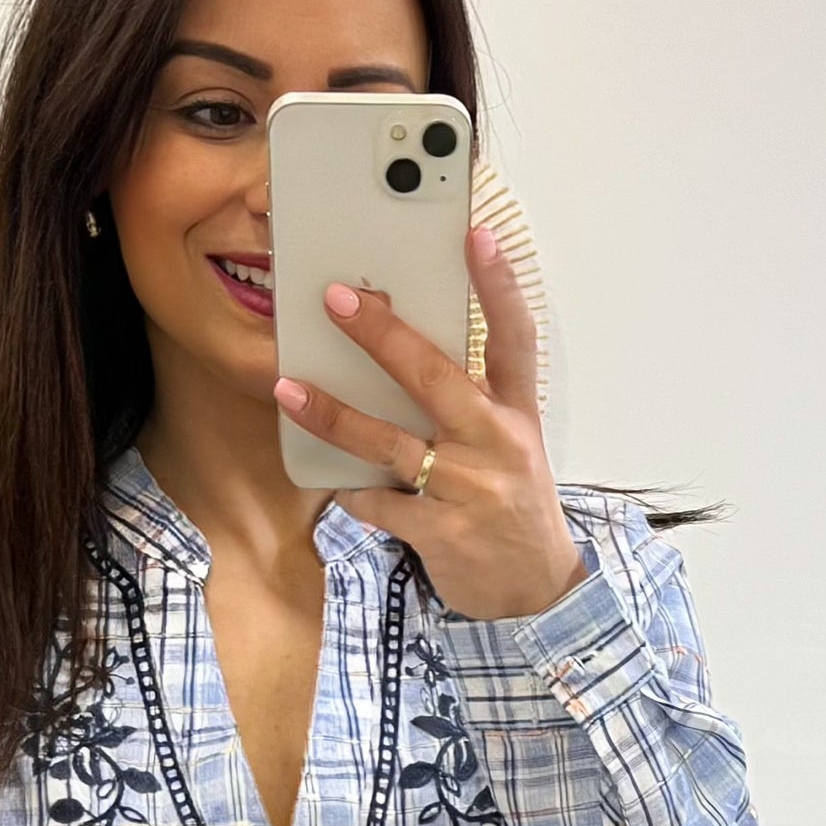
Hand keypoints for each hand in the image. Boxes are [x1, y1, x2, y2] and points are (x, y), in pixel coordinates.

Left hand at [273, 226, 587, 621]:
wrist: (537, 590)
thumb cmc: (514, 508)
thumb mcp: (512, 447)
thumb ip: (471, 403)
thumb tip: (402, 359)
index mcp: (516, 414)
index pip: (514, 337)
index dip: (498, 284)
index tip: (476, 235)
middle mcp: (496, 443)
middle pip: (435, 377)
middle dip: (381, 334)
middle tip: (337, 299)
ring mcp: (468, 488)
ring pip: (390, 442)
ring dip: (333, 414)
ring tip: (289, 389)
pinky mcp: (441, 531)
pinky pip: (379, 503)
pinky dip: (353, 493)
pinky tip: (340, 486)